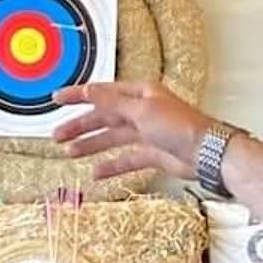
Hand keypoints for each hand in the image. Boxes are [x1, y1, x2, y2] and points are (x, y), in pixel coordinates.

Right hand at [52, 80, 212, 180]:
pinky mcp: (153, 154)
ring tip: (70, 153)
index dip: (78, 95)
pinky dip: (111, 165)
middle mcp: (142, 111)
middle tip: (57, 136)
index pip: (102, 93)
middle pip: (104, 117)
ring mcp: (147, 133)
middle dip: (80, 126)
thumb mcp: (140, 110)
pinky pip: (126, 159)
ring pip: (112, 138)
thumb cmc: (179, 126)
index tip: (56, 98)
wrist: (206, 153)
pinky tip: (96, 173)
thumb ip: (111, 102)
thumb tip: (88, 90)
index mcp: (139, 94)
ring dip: (91, 145)